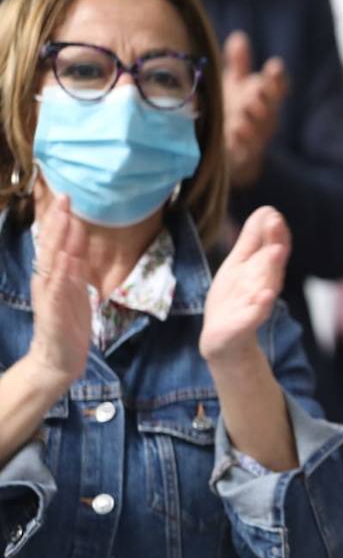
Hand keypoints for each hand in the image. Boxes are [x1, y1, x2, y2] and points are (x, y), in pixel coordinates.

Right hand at [27, 195, 90, 387]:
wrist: (59, 359)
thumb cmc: (68, 323)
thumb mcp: (75, 289)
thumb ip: (76, 266)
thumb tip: (79, 240)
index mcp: (54, 276)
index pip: (56, 243)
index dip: (61, 221)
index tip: (67, 198)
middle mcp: (48, 281)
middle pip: (52, 247)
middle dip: (58, 222)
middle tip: (64, 198)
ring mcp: (49, 296)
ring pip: (53, 263)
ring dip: (60, 241)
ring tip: (66, 219)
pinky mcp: (54, 313)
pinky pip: (57, 291)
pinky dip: (62, 274)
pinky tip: (67, 260)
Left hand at [200, 206, 288, 364]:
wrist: (223, 340)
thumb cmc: (234, 299)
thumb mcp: (241, 264)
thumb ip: (253, 239)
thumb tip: (268, 209)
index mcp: (262, 270)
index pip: (273, 247)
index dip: (275, 231)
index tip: (273, 213)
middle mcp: (264, 285)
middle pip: (273, 263)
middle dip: (276, 243)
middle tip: (276, 222)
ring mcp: (255, 306)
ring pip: (267, 285)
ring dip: (273, 269)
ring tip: (275, 251)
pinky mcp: (244, 325)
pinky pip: (255, 316)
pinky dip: (261, 306)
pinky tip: (265, 296)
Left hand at [223, 31, 288, 189]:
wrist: (236, 155)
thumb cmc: (236, 114)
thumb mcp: (237, 88)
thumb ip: (240, 65)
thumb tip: (240, 36)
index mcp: (266, 99)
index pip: (278, 87)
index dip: (278, 78)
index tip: (275, 66)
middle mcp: (266, 118)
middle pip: (270, 106)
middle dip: (265, 98)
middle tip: (257, 89)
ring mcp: (258, 138)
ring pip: (260, 128)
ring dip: (253, 119)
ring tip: (244, 110)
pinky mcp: (246, 156)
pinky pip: (247, 148)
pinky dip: (242, 140)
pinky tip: (234, 131)